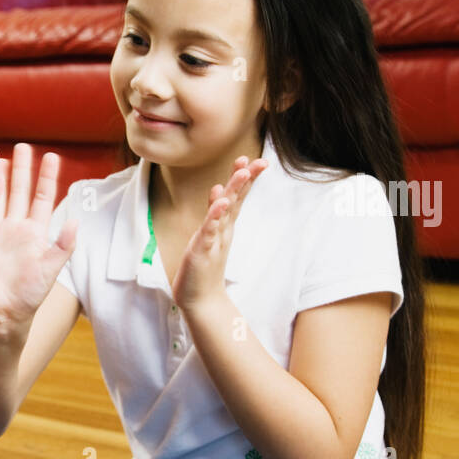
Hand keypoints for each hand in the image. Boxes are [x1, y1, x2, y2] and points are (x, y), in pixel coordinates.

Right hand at [0, 143, 76, 328]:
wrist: (2, 313)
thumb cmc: (29, 296)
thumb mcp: (50, 271)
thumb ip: (62, 246)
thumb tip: (75, 223)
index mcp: (35, 234)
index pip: (43, 198)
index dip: (47, 177)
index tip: (51, 156)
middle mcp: (17, 229)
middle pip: (20, 192)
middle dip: (21, 169)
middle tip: (22, 145)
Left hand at [171, 155, 268, 312]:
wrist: (199, 299)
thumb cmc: (204, 267)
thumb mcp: (210, 235)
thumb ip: (216, 214)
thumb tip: (219, 189)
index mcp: (224, 226)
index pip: (237, 197)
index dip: (246, 179)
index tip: (256, 160)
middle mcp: (222, 230)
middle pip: (236, 200)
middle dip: (245, 179)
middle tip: (259, 161)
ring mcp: (214, 239)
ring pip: (225, 211)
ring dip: (233, 191)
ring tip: (242, 172)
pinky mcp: (202, 250)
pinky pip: (209, 230)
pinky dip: (215, 216)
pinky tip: (220, 202)